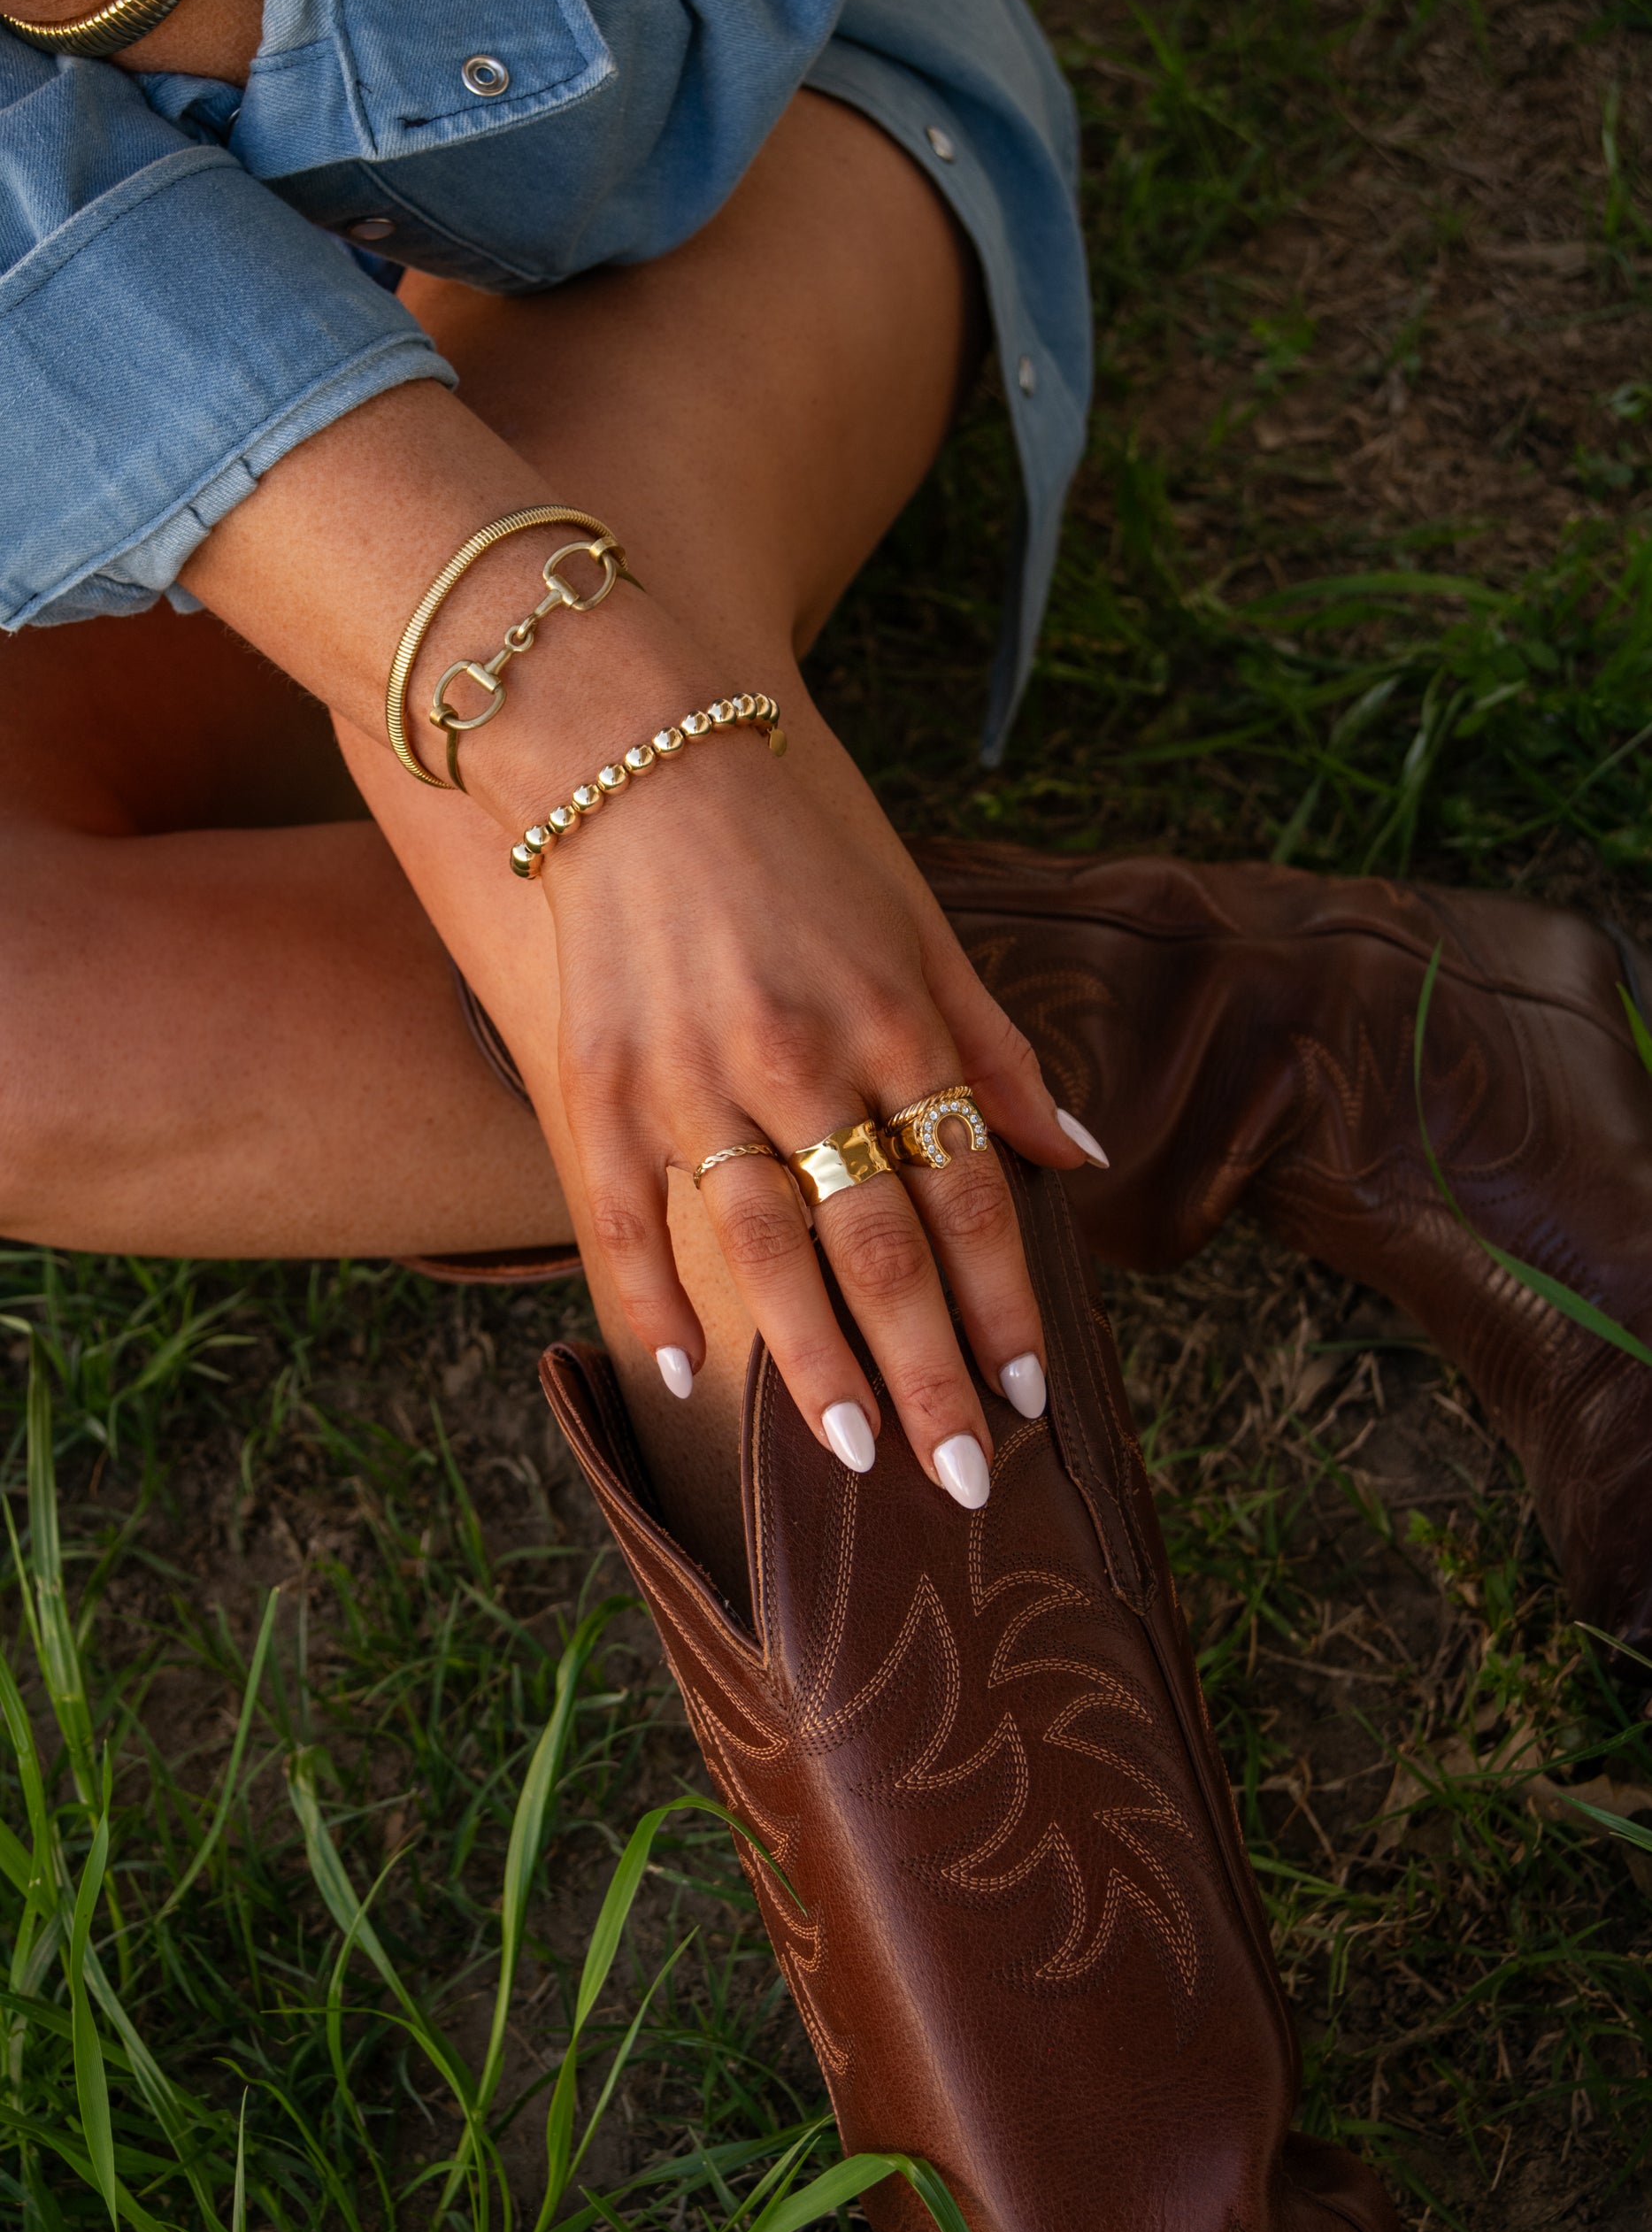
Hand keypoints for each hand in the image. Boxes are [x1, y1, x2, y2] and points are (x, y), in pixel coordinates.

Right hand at [503, 620, 1100, 1505]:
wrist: (632, 749)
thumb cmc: (796, 838)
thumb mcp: (921, 923)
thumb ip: (996, 1047)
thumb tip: (1079, 1156)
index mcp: (895, 1023)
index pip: (968, 1198)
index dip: (1004, 1306)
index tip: (1030, 1397)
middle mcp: (800, 1060)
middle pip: (880, 1251)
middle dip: (930, 1376)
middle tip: (961, 1482)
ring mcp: (689, 1076)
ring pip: (762, 1254)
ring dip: (812, 1368)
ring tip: (855, 1459)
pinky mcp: (595, 1080)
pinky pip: (618, 1217)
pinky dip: (646, 1299)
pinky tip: (678, 1375)